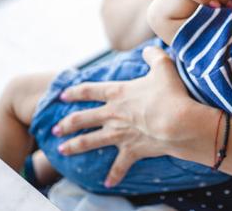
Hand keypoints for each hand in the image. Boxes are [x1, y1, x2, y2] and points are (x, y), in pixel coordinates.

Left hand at [51, 46, 198, 187]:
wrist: (177, 122)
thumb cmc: (170, 93)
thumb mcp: (163, 67)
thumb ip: (154, 55)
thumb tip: (149, 49)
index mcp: (118, 93)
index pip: (89, 91)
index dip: (75, 92)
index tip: (63, 95)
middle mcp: (113, 114)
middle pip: (83, 118)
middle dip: (67, 124)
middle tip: (55, 129)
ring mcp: (119, 134)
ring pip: (90, 142)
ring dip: (75, 147)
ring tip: (62, 151)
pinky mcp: (131, 151)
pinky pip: (119, 166)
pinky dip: (114, 176)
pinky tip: (107, 183)